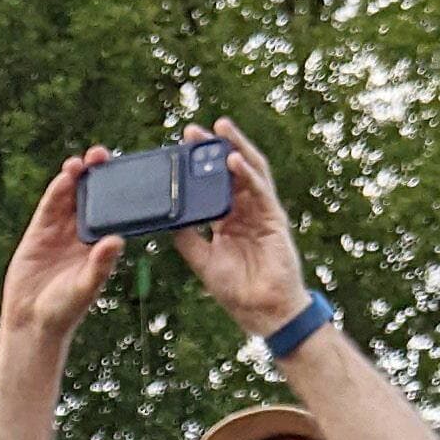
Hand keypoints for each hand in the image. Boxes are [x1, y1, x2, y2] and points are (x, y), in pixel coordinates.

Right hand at [0, 153, 126, 350]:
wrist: (31, 323)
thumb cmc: (64, 311)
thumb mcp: (85, 287)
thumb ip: (100, 265)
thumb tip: (117, 241)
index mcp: (99, 246)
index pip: (112, 211)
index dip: (117, 190)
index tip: (125, 171)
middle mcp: (81, 235)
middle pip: (92, 197)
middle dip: (97, 175)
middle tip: (102, 155)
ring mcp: (60, 232)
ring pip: (70, 197)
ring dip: (76, 177)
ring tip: (82, 161)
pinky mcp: (39, 233)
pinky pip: (49, 207)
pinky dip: (56, 192)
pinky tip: (64, 177)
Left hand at [171, 119, 310, 333]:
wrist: (262, 310)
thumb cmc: (236, 290)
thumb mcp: (202, 261)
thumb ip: (186, 239)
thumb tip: (166, 220)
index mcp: (227, 219)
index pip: (211, 185)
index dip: (198, 167)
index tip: (179, 149)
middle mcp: (244, 211)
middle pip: (228, 171)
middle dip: (212, 148)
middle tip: (192, 131)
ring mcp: (261, 211)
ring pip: (248, 170)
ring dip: (234, 147)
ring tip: (219, 128)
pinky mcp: (273, 217)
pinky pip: (260, 189)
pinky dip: (246, 173)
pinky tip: (232, 159)